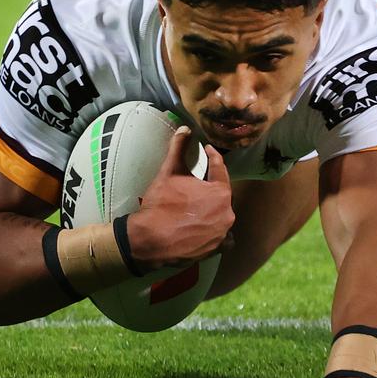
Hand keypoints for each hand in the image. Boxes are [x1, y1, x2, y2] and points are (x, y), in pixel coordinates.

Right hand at [127, 127, 233, 270]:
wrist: (149, 241)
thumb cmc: (160, 205)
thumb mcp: (169, 172)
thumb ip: (179, 148)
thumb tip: (185, 129)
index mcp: (220, 193)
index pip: (219, 168)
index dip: (211, 156)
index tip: (206, 151)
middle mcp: (227, 213)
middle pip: (220, 193)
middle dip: (209, 185)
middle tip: (195, 181)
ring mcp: (222, 233)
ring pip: (220, 214)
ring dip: (212, 208)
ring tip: (196, 204)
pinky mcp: (214, 249)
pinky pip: (221, 236)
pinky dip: (215, 230)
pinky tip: (203, 226)